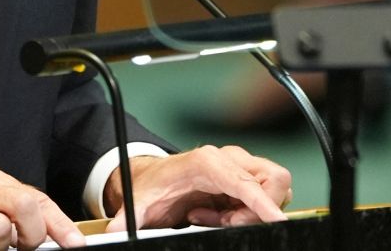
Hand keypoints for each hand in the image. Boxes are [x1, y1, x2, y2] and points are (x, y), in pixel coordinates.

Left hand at [103, 146, 292, 233]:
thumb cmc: (153, 184)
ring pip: (272, 189)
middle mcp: (228, 158)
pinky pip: (262, 196)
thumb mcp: (140, 202)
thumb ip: (129, 218)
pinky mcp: (243, 176)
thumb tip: (115, 232)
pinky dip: (247, 211)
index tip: (276, 221)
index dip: (264, 203)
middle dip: (256, 211)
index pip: (248, 182)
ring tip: (217, 219)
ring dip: (251, 211)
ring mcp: (239, 166)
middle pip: (271, 183)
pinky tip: (219, 216)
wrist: (153, 176)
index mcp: (207, 161)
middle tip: (225, 223)